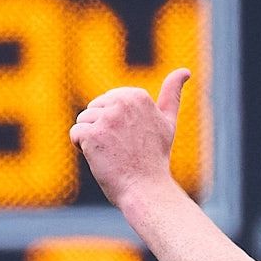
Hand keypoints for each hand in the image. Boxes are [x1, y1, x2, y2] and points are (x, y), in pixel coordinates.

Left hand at [70, 68, 189, 211]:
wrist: (147, 190)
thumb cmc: (155, 159)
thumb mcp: (168, 122)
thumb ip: (172, 95)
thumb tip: (185, 71)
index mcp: (138, 96)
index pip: (107, 102)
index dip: (114, 123)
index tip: (131, 139)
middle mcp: (122, 102)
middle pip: (93, 109)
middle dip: (101, 130)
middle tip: (122, 149)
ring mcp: (107, 118)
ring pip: (83, 122)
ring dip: (92, 141)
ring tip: (113, 155)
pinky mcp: (92, 134)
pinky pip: (75, 135)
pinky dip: (83, 149)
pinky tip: (101, 159)